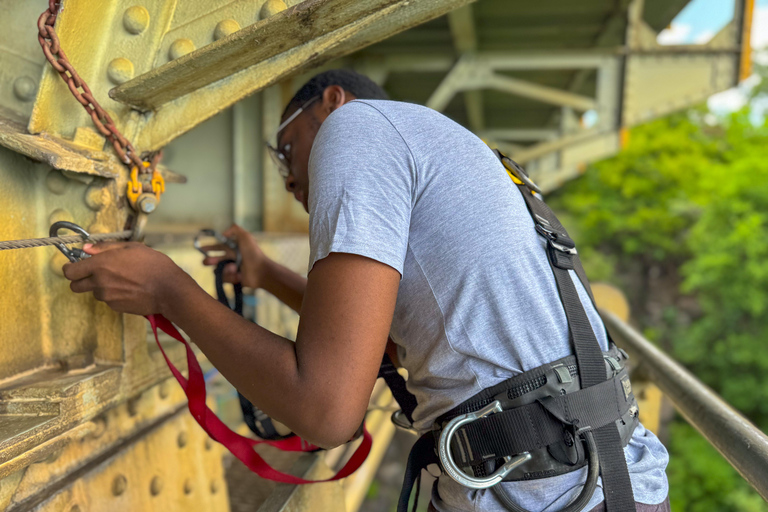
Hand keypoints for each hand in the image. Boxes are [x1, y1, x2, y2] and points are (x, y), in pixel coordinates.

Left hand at [63, 242, 186, 315]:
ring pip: (94, 292)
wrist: (168, 289)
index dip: (70, 268)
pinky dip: (114, 295)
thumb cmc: (153, 264)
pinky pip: (108, 300)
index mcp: (100, 264)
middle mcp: (99, 282)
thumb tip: (85, 249)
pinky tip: (129, 289)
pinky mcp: (116, 307)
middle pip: (75, 286)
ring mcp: (107, 297)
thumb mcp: (131, 247)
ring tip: (121, 281)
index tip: (76, 266)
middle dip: (80, 280)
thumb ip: (105, 247)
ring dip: (101, 287)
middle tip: (95, 274)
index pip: (69, 271)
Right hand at [201, 224, 268, 288]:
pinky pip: (224, 278)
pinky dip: (230, 276)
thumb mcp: (245, 236)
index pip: (218, 247)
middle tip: (206, 262)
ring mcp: (231, 269)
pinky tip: (238, 274)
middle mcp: (231, 258)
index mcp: (233, 248)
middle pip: (215, 259)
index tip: (202, 248)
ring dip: (223, 268)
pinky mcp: (232, 278)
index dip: (209, 247)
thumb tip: (222, 234)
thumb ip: (234, 230)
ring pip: (218, 269)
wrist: (260, 270)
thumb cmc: (253, 253)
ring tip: (232, 268)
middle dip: (209, 260)